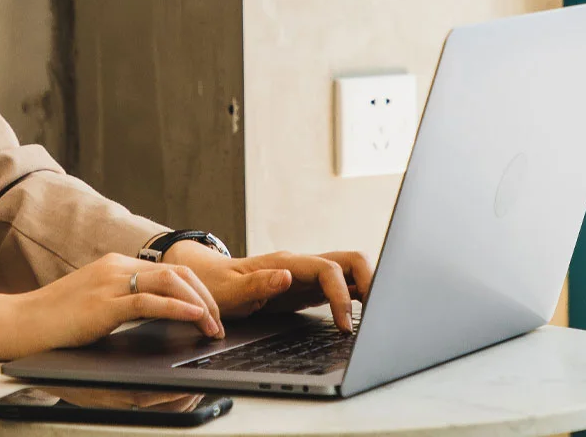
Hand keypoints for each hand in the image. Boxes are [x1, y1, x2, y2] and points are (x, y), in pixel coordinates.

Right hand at [0, 253, 223, 360]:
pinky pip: (149, 301)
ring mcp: (109, 282)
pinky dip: (177, 308)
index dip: (197, 289)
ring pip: (170, 281)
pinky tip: (193, 318)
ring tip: (212, 326)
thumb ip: (121, 303)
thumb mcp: (93, 304)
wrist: (18, 322)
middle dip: (206, 296)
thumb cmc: (52, 320)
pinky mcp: (103, 304)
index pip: (170, 269)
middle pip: (178, 271)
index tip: (211, 312)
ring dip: (199, 304)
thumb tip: (154, 314)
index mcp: (115, 264)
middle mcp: (116, 266)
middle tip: (219, 322)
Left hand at [163, 243, 372, 331]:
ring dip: (369, 289)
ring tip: (379, 317)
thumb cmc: (216, 284)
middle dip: (371, 281)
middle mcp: (302, 265)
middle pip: (350, 260)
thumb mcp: (228, 290)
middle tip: (378, 314)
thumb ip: (257, 284)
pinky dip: (356, 299)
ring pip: (350, 271)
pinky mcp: (309, 290)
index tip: (344, 325)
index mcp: (286, 263)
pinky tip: (362, 317)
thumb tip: (286, 277)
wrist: (206, 279)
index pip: (327, 269)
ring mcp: (308, 277)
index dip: (341, 295)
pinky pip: (340, 288)